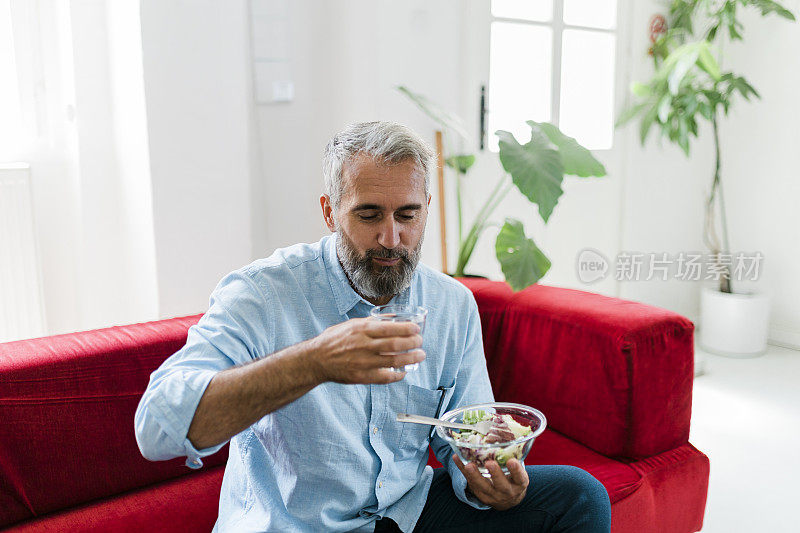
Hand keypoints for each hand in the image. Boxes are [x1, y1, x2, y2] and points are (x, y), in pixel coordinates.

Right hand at [308, 318, 424, 384]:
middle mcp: (363, 345)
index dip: (406, 328)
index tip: (416, 328)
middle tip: (420, 341)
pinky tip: (404, 372)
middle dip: (412, 343)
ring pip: (393, 360)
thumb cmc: (334, 340)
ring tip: (420, 355)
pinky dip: (397, 375)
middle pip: (394, 344)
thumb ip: (370, 322)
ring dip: (410, 358)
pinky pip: (384, 377)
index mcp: (361, 330)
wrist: (316, 360)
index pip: (389, 328)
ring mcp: (363, 362)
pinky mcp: (362, 376)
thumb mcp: (351, 325)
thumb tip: (392, 318)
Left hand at [452, 455, 528, 510]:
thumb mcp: (518, 471)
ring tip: (469, 465)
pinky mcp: (481, 494)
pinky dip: (463, 470)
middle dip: (495, 474)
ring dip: (475, 475)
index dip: (516, 471)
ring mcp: (493, 495)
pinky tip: (457, 458)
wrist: (508, 499)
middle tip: (489, 463)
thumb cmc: (513, 478)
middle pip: (501, 485)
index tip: (512, 461)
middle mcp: (507, 491)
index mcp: (519, 483)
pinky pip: (470, 482)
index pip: (520, 478)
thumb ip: (512, 457)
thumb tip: (503, 432)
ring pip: (483, 486)